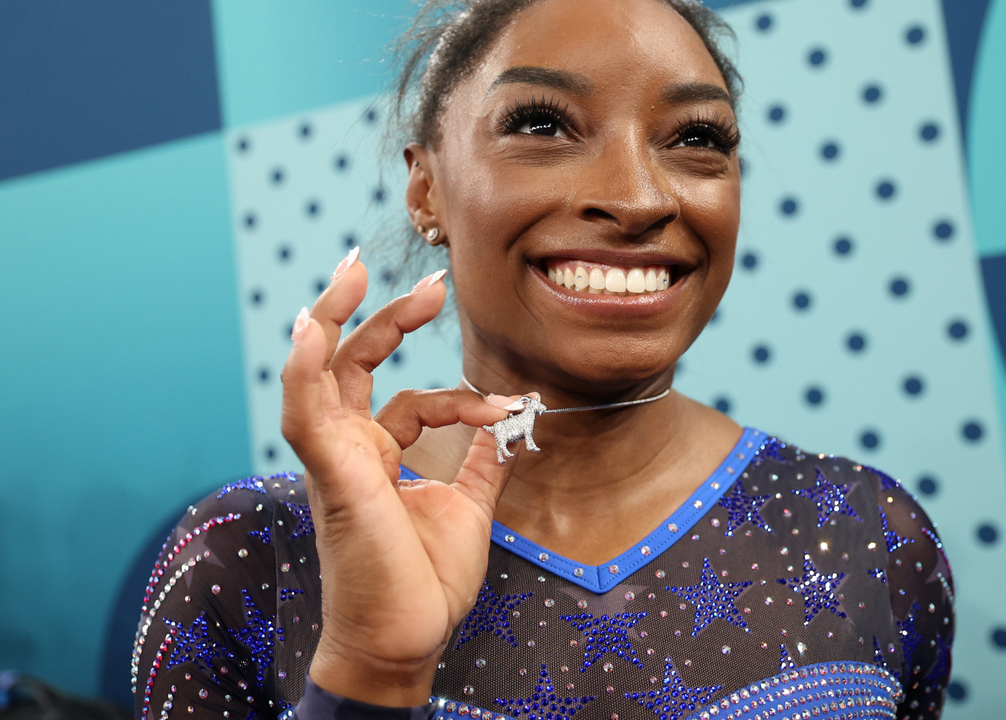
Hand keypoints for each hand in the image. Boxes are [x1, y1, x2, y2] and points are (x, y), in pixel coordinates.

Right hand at [281, 249, 519, 705]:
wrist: (406, 637)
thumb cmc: (423, 582)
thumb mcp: (467, 508)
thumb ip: (482, 462)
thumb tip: (510, 424)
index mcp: (381, 455)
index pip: (416, 399)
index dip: (464, 395)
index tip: (507, 406)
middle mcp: (352, 449)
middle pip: (355, 363)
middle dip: (388, 316)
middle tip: (433, 284)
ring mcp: (335, 457)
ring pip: (318, 372)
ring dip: (332, 317)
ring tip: (353, 270)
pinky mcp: (329, 472)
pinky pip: (304, 410)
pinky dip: (306, 366)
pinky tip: (313, 326)